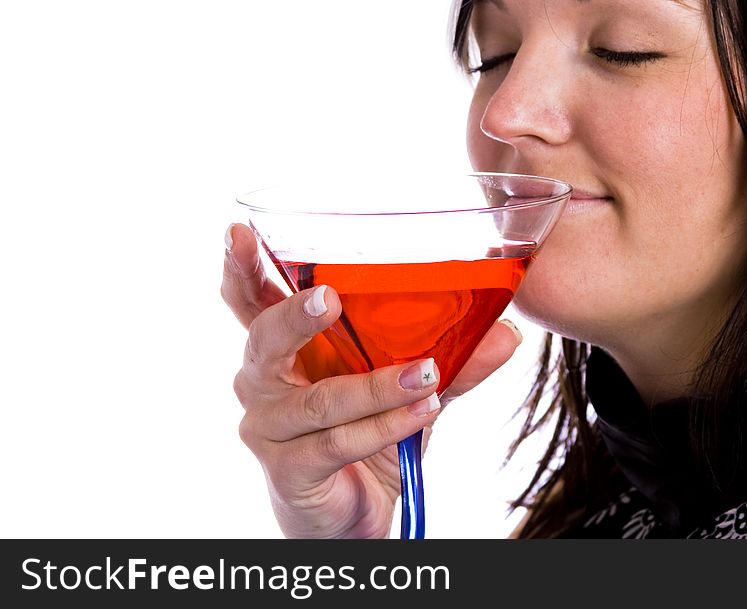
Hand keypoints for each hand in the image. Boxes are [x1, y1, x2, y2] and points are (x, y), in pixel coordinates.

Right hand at [221, 224, 521, 537]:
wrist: (353, 515)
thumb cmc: (364, 437)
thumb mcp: (405, 390)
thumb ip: (448, 360)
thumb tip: (507, 334)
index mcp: (283, 351)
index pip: (251, 301)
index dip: (240, 267)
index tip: (238, 232)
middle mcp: (263, 384)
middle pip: (262, 339)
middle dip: (295, 315)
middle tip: (329, 298)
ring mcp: (269, 429)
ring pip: (319, 398)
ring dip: (377, 385)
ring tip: (426, 372)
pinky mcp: (289, 471)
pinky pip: (337, 441)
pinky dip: (384, 425)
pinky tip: (422, 410)